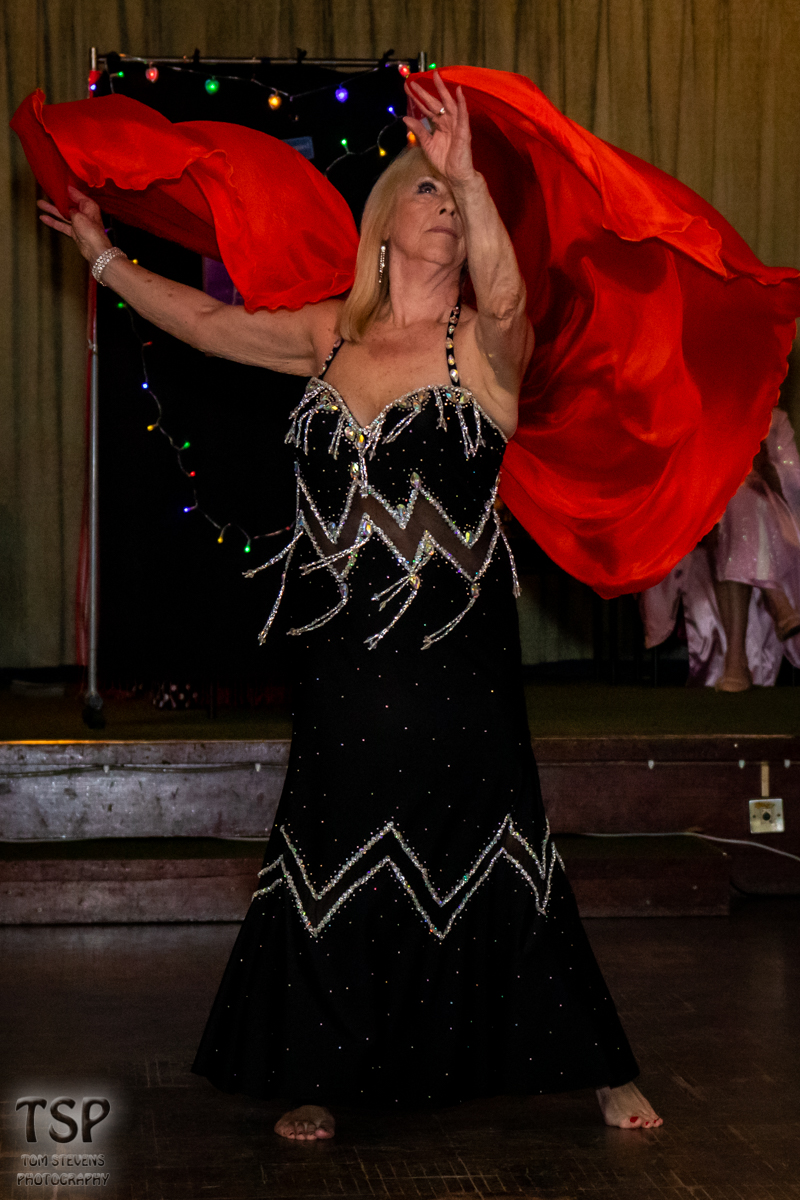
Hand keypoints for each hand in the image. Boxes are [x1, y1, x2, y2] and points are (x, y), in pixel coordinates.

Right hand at [37, 185, 110, 263]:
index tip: (55, 183)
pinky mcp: (75, 231)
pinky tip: (44, 218)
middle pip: (68, 203)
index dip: (64, 189)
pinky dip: (54, 222)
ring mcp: (79, 222)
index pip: (74, 193)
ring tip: (40, 204)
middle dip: (56, 199)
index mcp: (88, 205)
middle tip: (45, 193)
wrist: (95, 250)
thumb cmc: (90, 231)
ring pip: (63, 214)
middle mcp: (84, 212)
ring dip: (52, 210)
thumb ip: (70, 210)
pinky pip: (62, 224)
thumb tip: (66, 208)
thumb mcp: (78, 216)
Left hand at [403, 72, 477, 187]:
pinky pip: (463, 114)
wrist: (455, 175)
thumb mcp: (427, 145)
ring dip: (443, 90)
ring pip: (449, 104)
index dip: (418, 99)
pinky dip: (462, 102)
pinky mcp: (463, 131)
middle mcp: (447, 122)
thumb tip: (405, 119)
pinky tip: (459, 91)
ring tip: (437, 77)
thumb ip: (419, 131)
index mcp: (439, 125)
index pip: (427, 108)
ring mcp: (456, 125)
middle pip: (436, 103)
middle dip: (426, 91)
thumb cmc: (444, 162)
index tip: (409, 88)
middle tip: (416, 80)